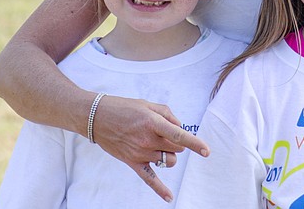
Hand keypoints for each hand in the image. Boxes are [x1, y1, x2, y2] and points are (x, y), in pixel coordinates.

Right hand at [92, 95, 209, 201]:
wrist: (97, 118)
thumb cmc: (124, 108)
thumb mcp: (148, 104)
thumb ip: (168, 114)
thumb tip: (179, 127)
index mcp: (153, 123)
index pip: (179, 136)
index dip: (195, 143)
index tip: (206, 151)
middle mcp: (147, 140)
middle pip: (177, 148)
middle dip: (179, 142)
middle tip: (167, 132)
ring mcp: (140, 153)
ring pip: (168, 161)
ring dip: (170, 155)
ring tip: (160, 145)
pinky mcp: (132, 162)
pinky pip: (149, 179)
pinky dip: (160, 189)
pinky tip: (169, 198)